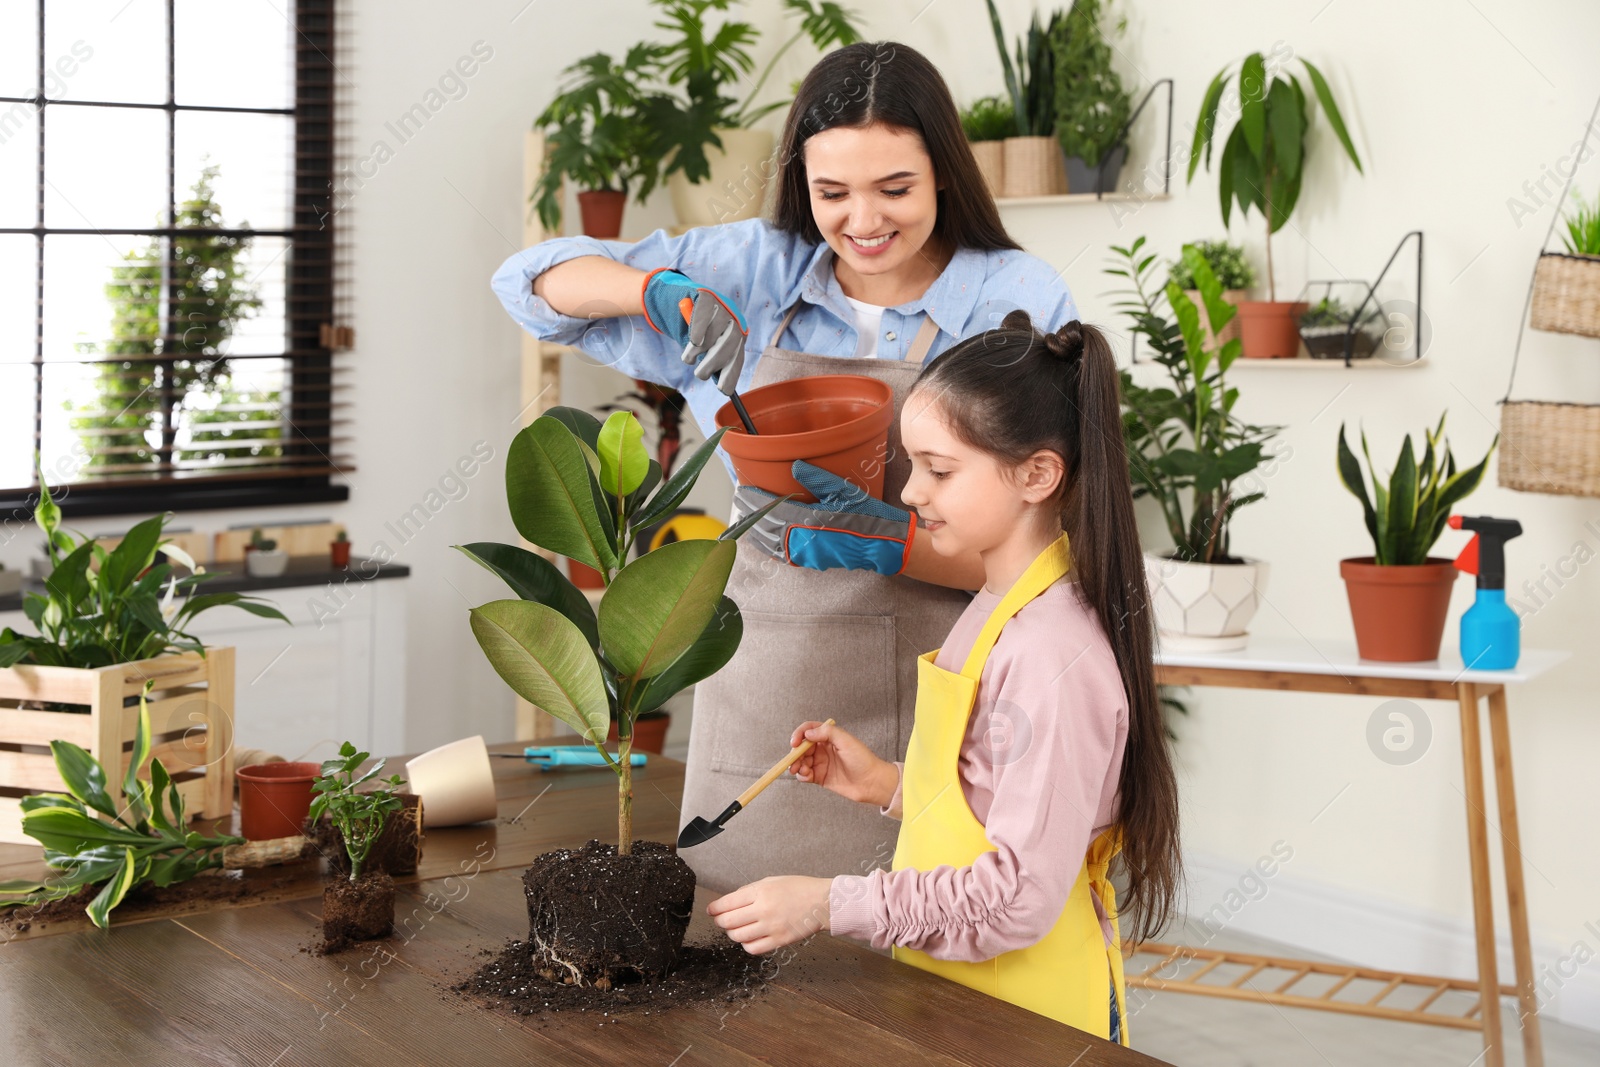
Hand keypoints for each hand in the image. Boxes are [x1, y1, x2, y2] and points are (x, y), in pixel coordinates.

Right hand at [641, 267, 747, 395]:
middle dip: (712, 365)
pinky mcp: (706, 297)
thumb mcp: (707, 349)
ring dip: (698, 351)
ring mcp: (721, 306)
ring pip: (713, 335)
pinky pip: (702, 318)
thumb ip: (715, 363)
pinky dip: (697, 332)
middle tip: (699, 374)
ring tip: (689, 357)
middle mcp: (734, 320)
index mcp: (738, 335)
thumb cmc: (695, 333)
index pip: (738, 357)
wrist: (678, 303)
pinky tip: (693, 341)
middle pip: (728, 346)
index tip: (722, 389)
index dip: (730, 374)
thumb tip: (724, 387)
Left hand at [708, 875, 832, 954]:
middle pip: (728, 922)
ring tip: (736, 929)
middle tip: (721, 920)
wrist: (822, 902)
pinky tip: (749, 938)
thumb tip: (730, 902)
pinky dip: (746, 945)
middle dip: (720, 921)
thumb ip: (750, 891)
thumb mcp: (772, 881)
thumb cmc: (799, 889)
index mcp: (760, 891)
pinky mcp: (779, 941)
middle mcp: (763, 909)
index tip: (711, 910)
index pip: (727, 903)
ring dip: (732, 933)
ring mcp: (771, 927)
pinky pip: (753, 948)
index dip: (714, 908)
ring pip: (738, 937)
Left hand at [735, 460, 916, 575]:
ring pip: (771, 544)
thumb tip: (794, 465)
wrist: (885, 546)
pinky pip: (783, 556)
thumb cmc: (869, 517)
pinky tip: (764, 540)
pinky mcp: (812, 562)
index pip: (772, 509)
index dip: (754, 500)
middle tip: (739, 501)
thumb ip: (818, 479)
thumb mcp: (845, 491)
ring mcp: (806, 554)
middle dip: (751, 514)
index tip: (741, 491)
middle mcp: (804, 539)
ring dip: (756, 531)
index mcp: (810, 520)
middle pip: (767, 527)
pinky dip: (769, 547)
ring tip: (746, 518)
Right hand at [787, 720, 897, 806]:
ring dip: (796, 764)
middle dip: (795, 753)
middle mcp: (823, 749)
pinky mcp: (820, 777)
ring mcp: (821, 763)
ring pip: (801, 761)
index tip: (794, 742)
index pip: (809, 730)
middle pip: (801, 747)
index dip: (799, 734)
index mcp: (829, 737)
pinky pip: (804, 775)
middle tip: (794, 760)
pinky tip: (807, 776)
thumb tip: (808, 733)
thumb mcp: (846, 740)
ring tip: (800, 770)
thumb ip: (827, 732)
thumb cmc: (862, 760)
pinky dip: (801, 775)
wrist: (871, 782)